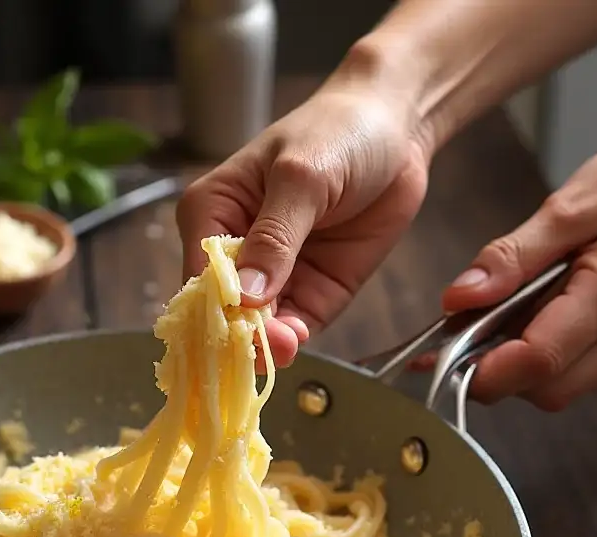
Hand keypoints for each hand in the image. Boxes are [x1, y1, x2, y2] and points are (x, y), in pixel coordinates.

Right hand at [176, 76, 430, 367]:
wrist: (397, 130)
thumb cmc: (338, 133)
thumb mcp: (303, 176)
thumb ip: (275, 236)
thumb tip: (246, 296)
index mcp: (212, 213)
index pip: (198, 271)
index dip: (210, 304)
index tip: (228, 327)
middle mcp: (234, 252)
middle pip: (222, 308)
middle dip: (239, 331)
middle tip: (263, 344)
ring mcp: (272, 278)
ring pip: (256, 327)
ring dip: (266, 343)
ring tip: (286, 345)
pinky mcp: (308, 294)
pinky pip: (292, 328)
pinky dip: (292, 340)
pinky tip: (297, 340)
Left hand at [442, 141, 596, 409]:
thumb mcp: (579, 201)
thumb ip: (514, 255)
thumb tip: (459, 298)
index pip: (536, 362)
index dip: (483, 370)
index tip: (444, 357)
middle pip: (548, 390)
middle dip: (502, 372)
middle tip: (478, 330)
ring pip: (570, 389)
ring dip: (531, 367)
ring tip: (525, 312)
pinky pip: (594, 377)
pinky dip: (562, 360)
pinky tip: (558, 318)